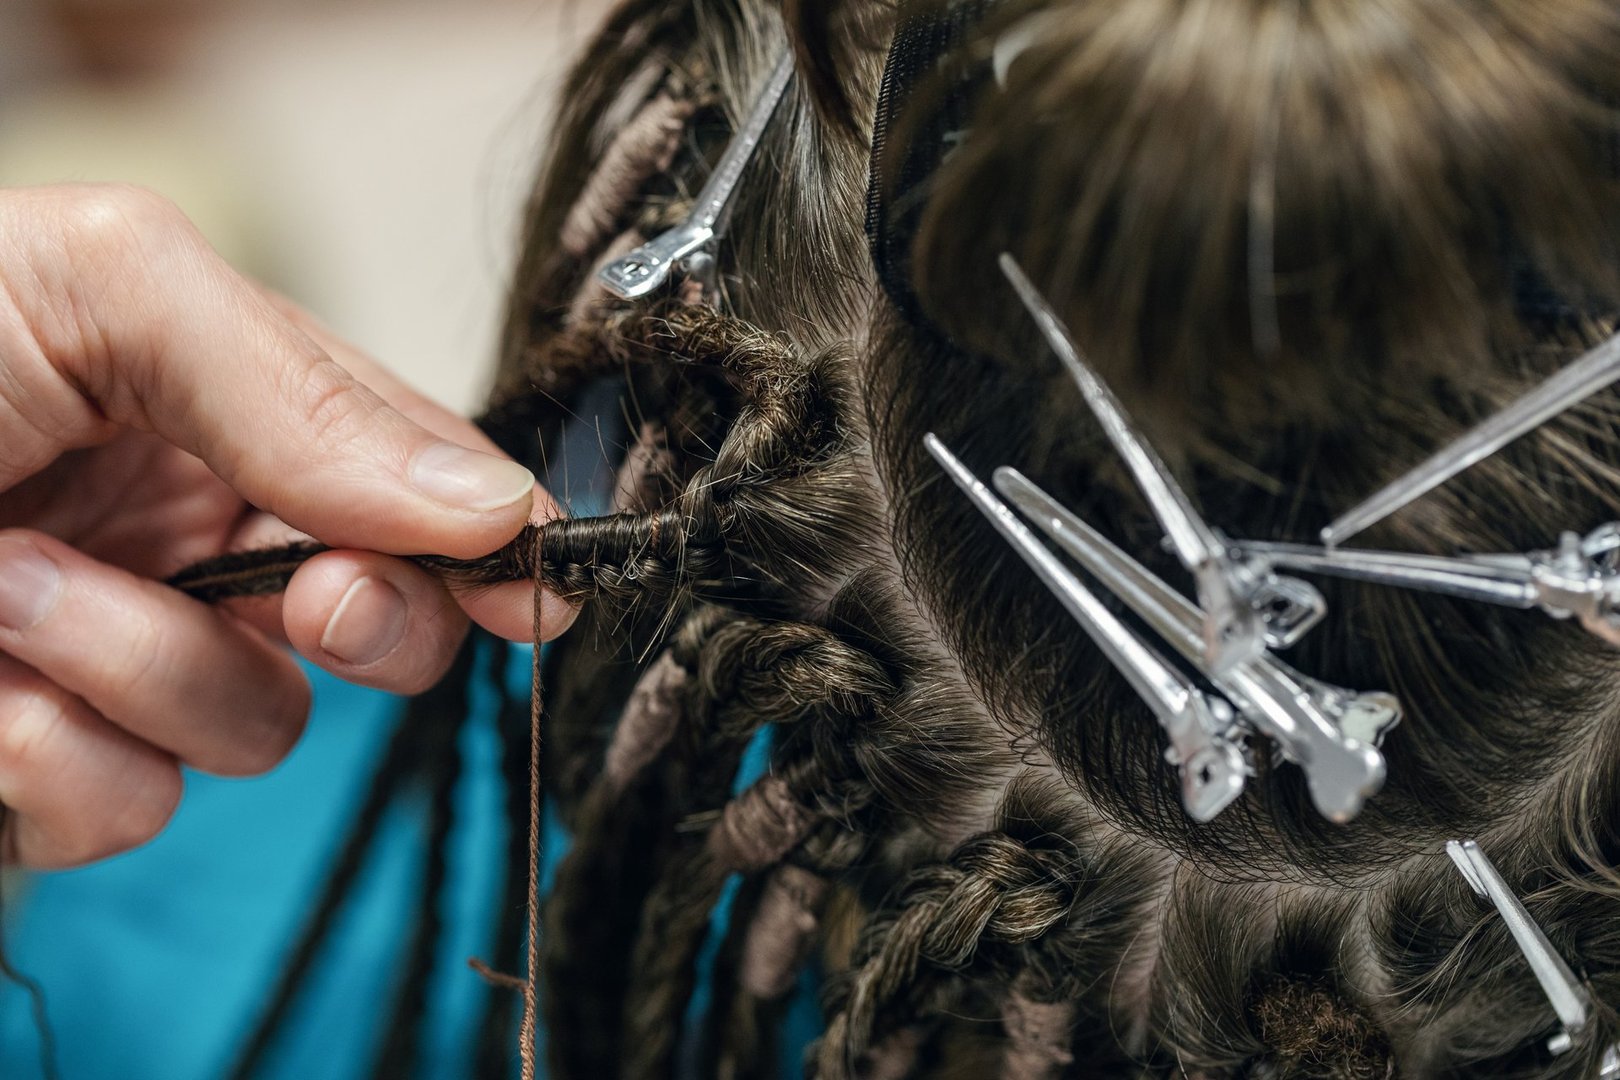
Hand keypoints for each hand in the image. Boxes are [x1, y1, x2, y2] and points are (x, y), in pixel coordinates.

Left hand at [0, 183, 575, 867]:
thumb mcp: (97, 290)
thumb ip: (306, 390)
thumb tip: (491, 502)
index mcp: (225, 410)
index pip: (413, 478)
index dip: (490, 536)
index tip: (535, 582)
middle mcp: (190, 535)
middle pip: (378, 617)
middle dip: (367, 617)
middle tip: (315, 597)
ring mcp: (119, 656)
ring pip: (256, 726)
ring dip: (140, 663)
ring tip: (4, 586)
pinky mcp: (37, 766)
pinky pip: (131, 804)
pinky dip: (55, 750)